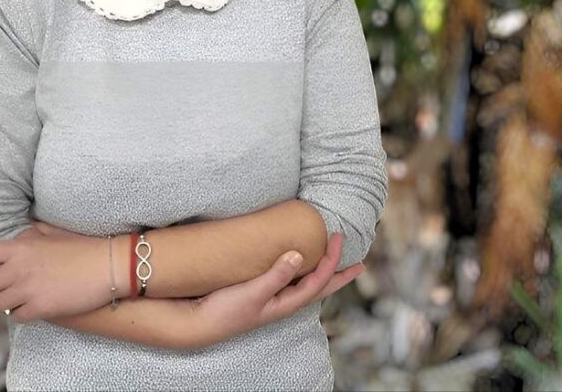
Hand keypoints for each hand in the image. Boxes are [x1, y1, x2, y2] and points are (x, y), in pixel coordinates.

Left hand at [0, 224, 113, 322]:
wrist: (106, 265)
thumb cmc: (80, 246)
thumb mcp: (49, 233)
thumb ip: (28, 235)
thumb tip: (17, 235)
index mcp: (19, 247)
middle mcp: (18, 268)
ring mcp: (28, 289)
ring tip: (3, 303)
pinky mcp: (40, 308)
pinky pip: (17, 317)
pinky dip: (18, 315)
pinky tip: (24, 311)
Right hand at [190, 232, 362, 348]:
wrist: (202, 322)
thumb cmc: (227, 310)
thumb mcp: (254, 291)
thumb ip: (276, 275)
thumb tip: (299, 254)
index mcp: (287, 303)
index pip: (318, 280)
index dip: (332, 260)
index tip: (338, 237)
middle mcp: (284, 302)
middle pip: (320, 288)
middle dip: (340, 276)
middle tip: (359, 264)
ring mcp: (273, 299)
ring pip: (307, 286)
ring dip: (324, 274)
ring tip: (334, 264)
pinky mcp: (261, 293)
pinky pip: (290, 282)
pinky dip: (302, 273)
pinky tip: (297, 266)